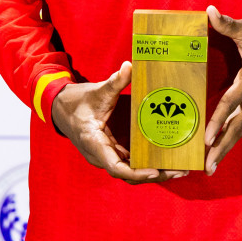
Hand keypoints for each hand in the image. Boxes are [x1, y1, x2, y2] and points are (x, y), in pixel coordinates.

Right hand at [51, 61, 188, 184]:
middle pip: (129, 174)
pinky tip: (166, 159)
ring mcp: (107, 155)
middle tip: (180, 170)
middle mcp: (101, 155)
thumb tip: (129, 66)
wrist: (61, 108)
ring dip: (154, 172)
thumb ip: (114, 82)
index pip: (116, 167)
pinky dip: (147, 164)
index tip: (155, 171)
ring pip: (131, 171)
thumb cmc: (77, 102)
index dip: (136, 172)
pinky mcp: (112, 151)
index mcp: (95, 144)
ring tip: (179, 168)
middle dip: (154, 175)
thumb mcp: (96, 91)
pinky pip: (130, 162)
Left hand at [204, 5, 241, 174]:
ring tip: (211, 167)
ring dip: (227, 147)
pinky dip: (232, 137)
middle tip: (208, 166)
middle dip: (222, 146)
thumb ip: (227, 24)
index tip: (206, 139)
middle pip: (238, 126)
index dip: (218, 121)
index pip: (232, 102)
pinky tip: (220, 149)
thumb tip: (209, 11)